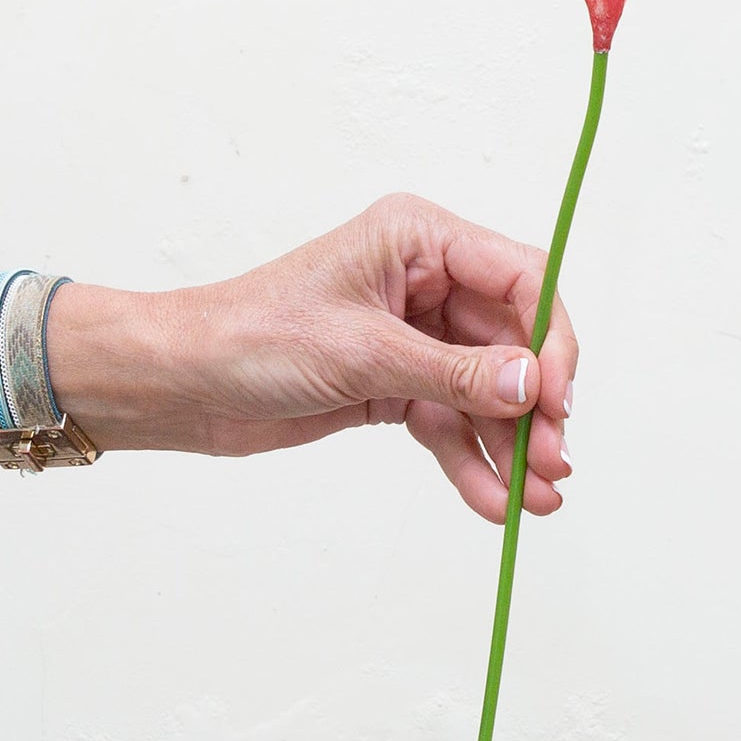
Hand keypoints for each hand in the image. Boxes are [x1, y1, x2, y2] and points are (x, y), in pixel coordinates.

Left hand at [46, 194, 576, 522]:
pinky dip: (471, 460)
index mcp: (419, 239)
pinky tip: (492, 500)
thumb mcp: (362, 354)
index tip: (557, 399)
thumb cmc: (253, 337)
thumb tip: (530, 386)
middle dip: (535, 406)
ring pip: (485, 392)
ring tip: (537, 498)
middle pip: (511, 343)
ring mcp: (412, 335)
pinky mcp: (395, 384)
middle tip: (555, 460)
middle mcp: (425, 280)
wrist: (183, 383)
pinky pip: (450, 422)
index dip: (549, 339)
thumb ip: (453, 373)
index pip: (520, 277)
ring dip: (511, 445)